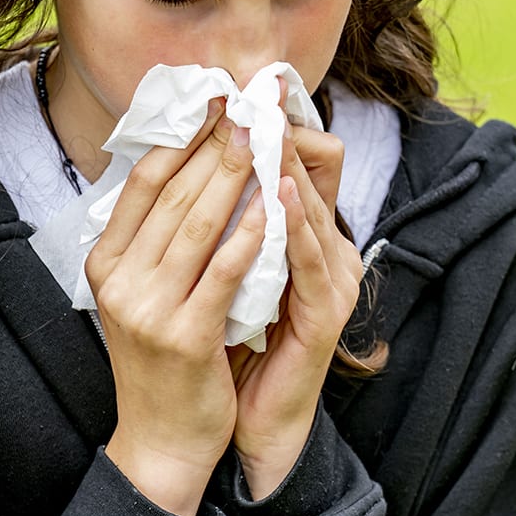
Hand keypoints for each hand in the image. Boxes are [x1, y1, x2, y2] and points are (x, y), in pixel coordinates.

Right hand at [86, 98, 266, 515]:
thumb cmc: (166, 359)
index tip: (216, 98)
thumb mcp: (147, 291)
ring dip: (234, 176)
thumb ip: (160, 238)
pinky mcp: (184, 336)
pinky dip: (250, 235)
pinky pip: (223, 273)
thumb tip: (190, 166)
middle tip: (249, 103)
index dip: (182, 135)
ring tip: (263, 136)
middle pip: (173, 193)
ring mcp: (147, 308)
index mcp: (105, 260)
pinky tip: (272, 206)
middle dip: (216, 144)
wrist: (165, 438)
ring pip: (198, 225)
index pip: (144, 181)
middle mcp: (118, 280)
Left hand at [226, 123, 361, 498]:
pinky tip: (276, 193)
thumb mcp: (222, 276)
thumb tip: (184, 173)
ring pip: (310, 211)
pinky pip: (309, 260)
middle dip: (275, 133)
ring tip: (262, 126)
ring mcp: (331, 283)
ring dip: (287, 165)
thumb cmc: (234, 350)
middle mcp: (325, 253)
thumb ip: (222, 228)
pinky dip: (294, 223)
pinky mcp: (327, 314)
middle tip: (250, 91)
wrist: (249, 424)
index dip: (272, 128)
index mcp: (303, 240)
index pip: (298, 167)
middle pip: (309, 178)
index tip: (235, 91)